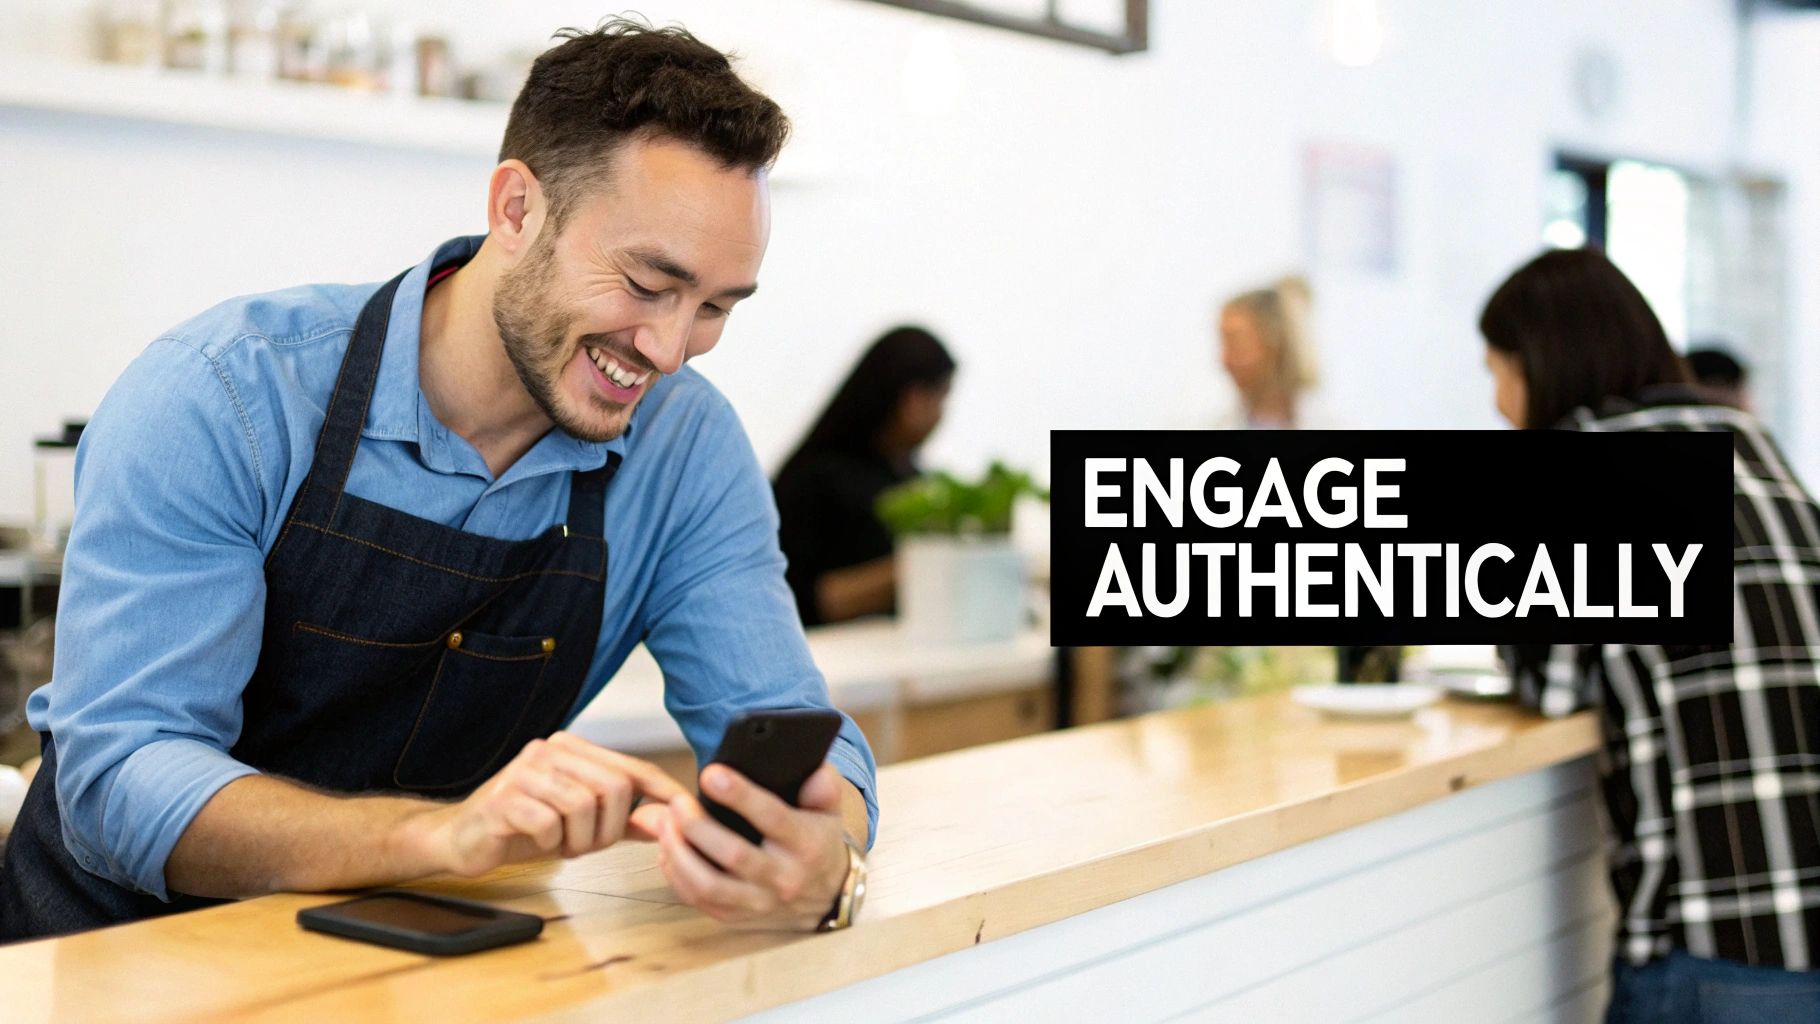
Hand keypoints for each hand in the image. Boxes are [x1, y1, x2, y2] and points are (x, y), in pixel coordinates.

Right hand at [409, 732, 686, 877]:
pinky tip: (540, 843)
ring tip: (562, 845)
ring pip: (584, 806)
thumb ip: (623, 818)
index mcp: (572, 749)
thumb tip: (669, 818)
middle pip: (614, 788)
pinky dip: (551, 844)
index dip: (662, 790)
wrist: (460, 839)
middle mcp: (549, 751)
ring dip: (580, 839)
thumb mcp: (580, 822)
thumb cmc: (521, 827)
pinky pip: (550, 824)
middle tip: (588, 844)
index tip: (685, 809)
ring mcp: (524, 772)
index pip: (631, 767)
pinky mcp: (503, 799)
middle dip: (610, 828)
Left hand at [639, 762, 849, 929]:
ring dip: (679, 853)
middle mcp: (783, 877)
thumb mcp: (830, 809)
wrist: (827, 896)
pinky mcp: (738, 917)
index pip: (772, 817)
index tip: (711, 775)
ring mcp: (759, 902)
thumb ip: (822, 785)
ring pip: (709, 885)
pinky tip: (667, 850)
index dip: (739, 795)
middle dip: (697, 826)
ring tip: (663, 824)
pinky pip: (700, 901)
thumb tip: (809, 770)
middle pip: (733, 854)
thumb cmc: (819, 842)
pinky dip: (677, 875)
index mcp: (805, 844)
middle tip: (676, 802)